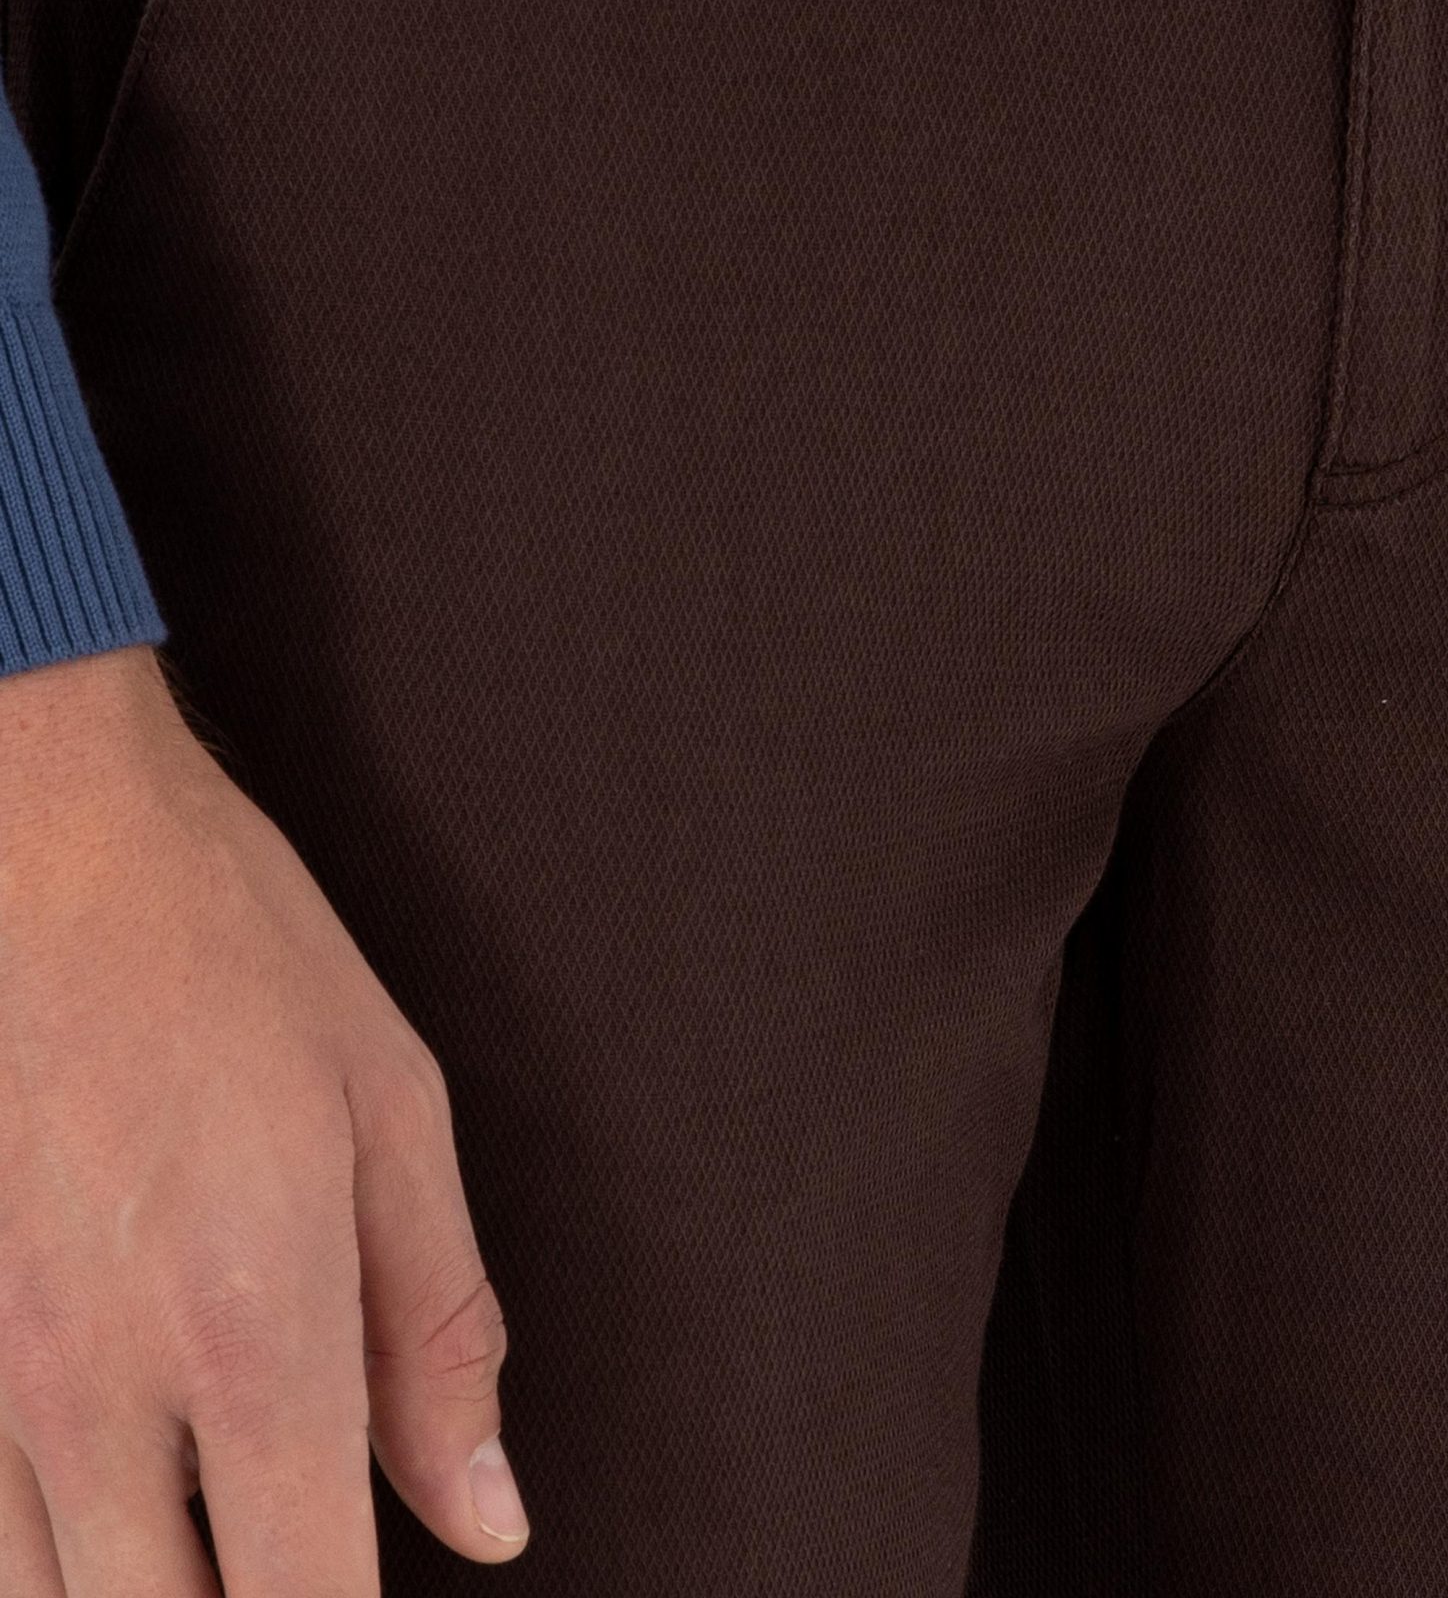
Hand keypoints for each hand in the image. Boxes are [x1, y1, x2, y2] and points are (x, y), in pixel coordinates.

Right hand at [0, 642, 525, 1592]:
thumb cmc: (227, 950)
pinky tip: (115, 1486)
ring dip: (145, 1589)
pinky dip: (52, 1546)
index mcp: (254, 1324)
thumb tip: (487, 1514)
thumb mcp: (390, 1112)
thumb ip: (440, 1334)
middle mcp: (99, 1384)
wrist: (41, 840)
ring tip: (215, 1512)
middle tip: (300, 1539)